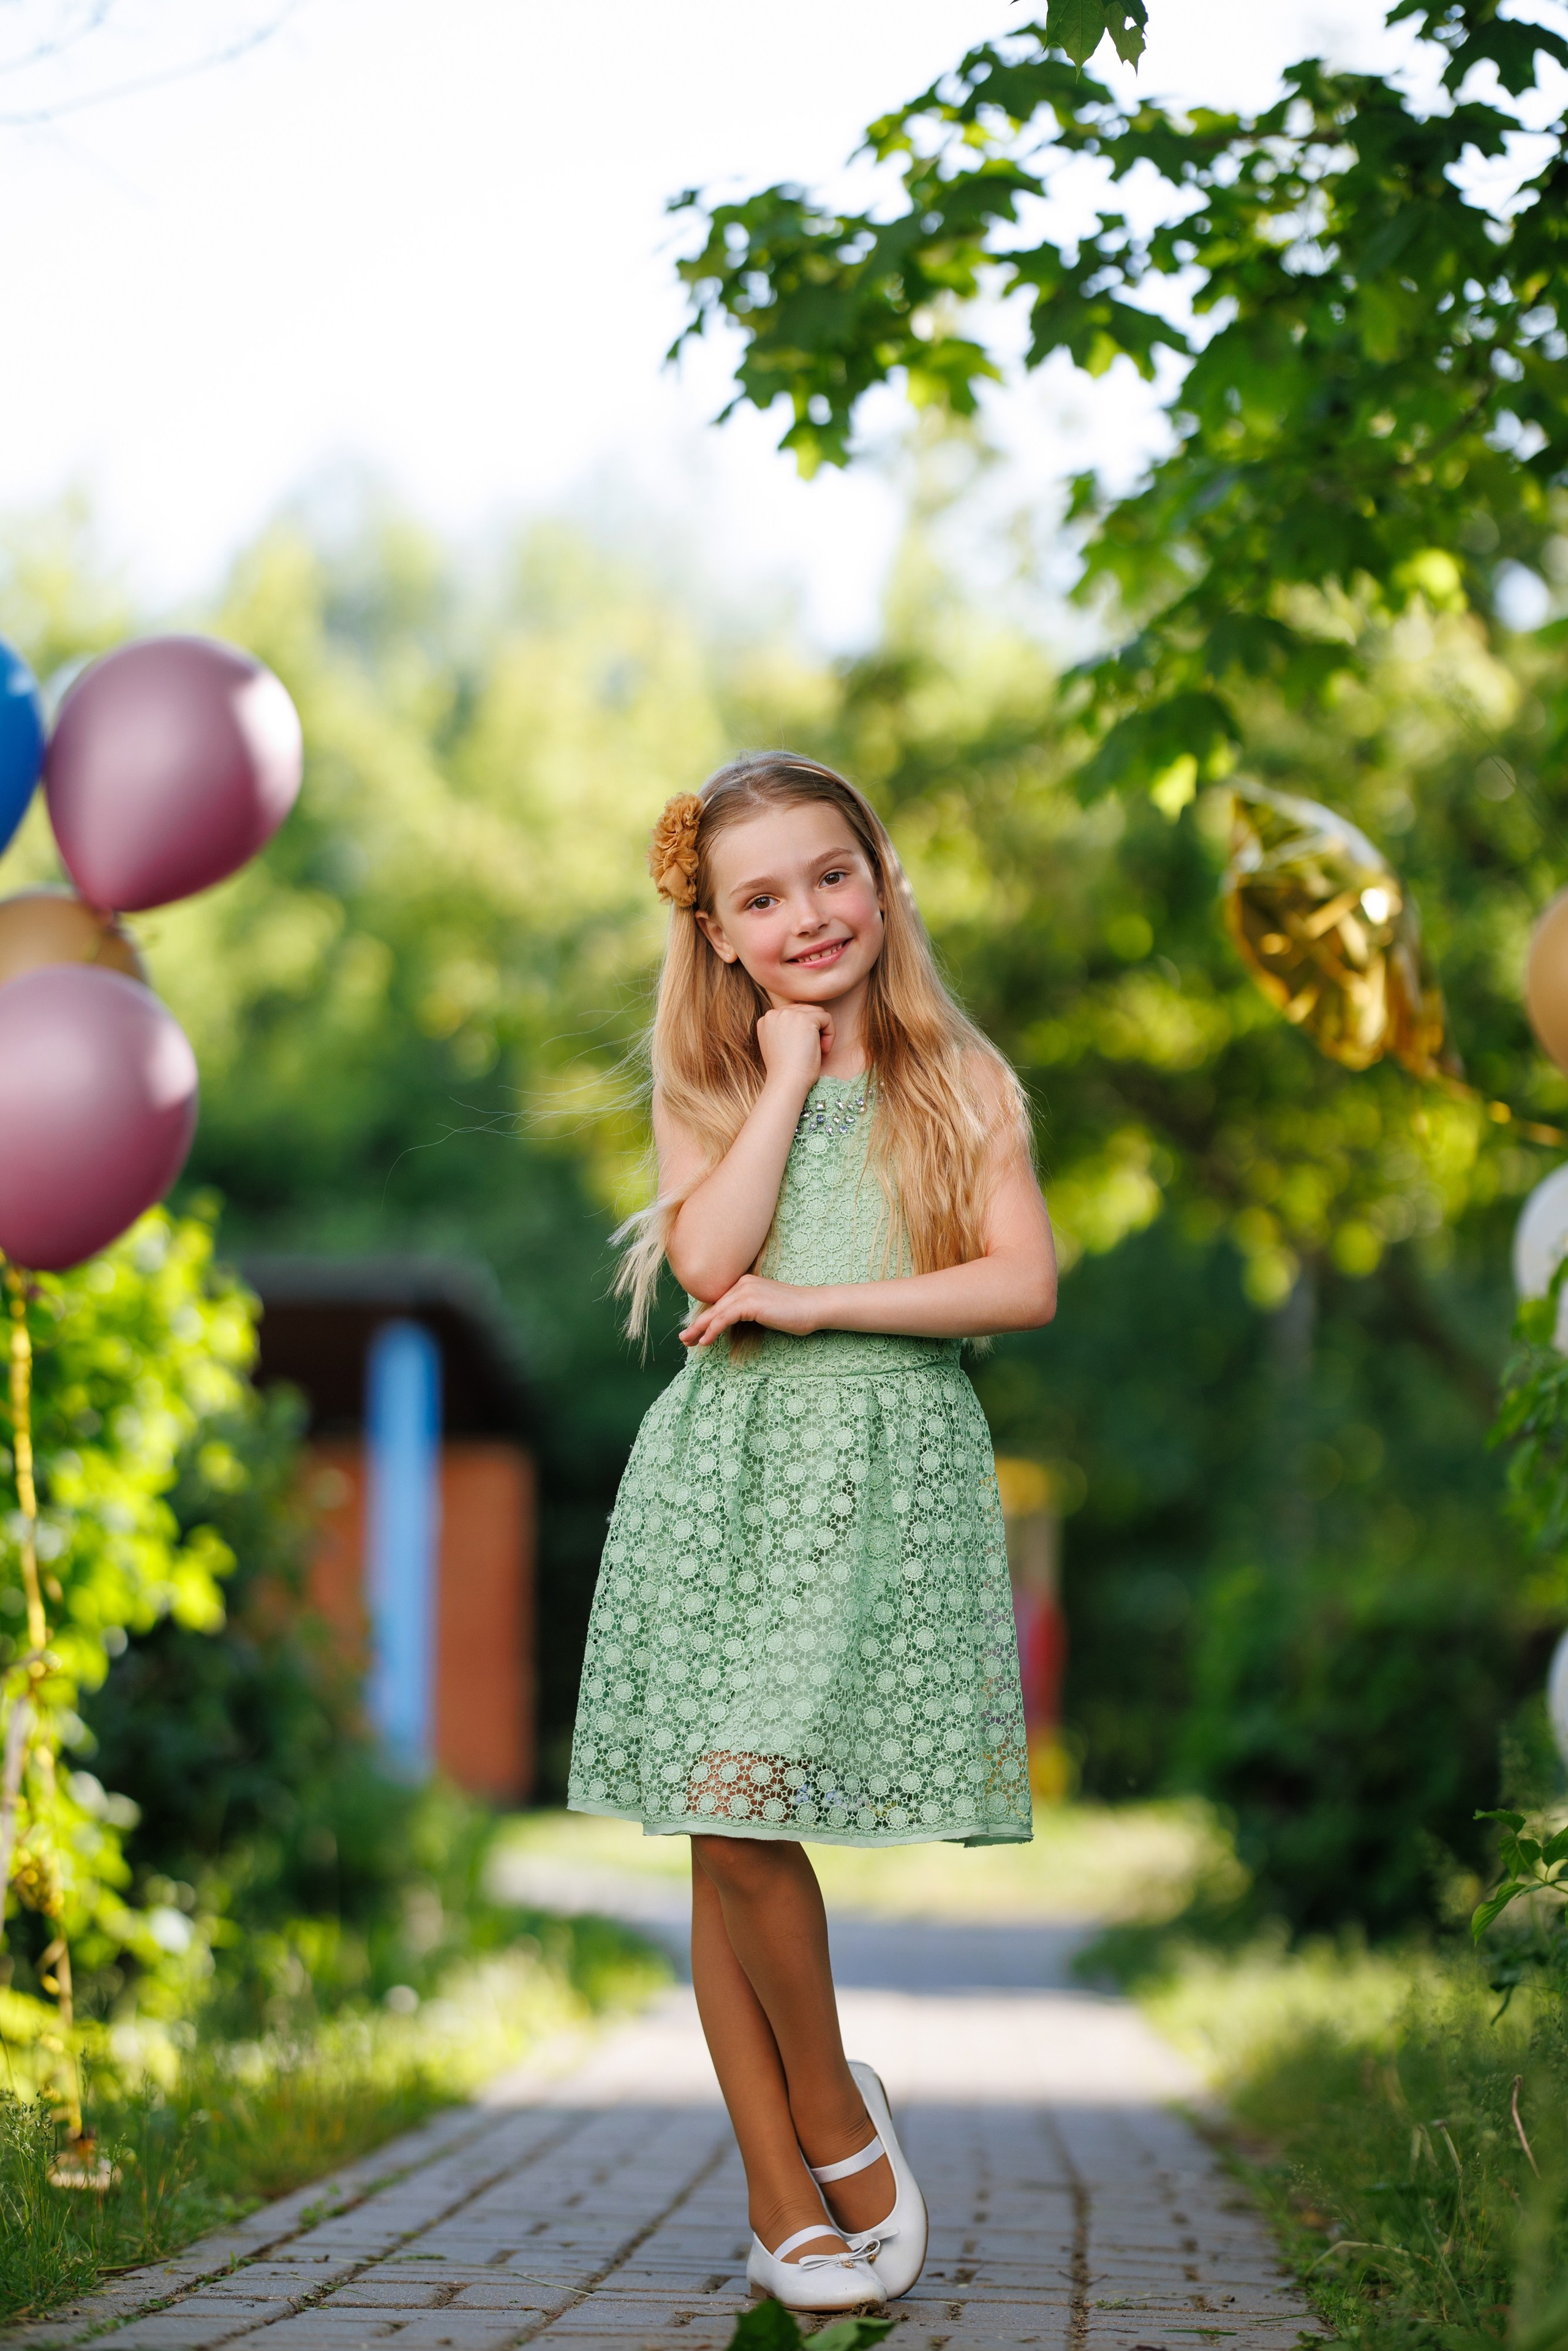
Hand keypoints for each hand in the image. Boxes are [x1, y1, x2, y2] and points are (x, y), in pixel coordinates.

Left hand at [680, 1276, 823, 1347]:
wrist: (813, 1307)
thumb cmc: (794, 1312)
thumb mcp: (765, 1310)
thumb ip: (748, 1312)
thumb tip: (732, 1324)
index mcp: (745, 1283)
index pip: (720, 1303)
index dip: (705, 1318)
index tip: (694, 1332)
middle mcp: (743, 1283)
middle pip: (714, 1307)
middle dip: (697, 1324)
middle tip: (683, 1338)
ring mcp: (746, 1291)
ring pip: (715, 1313)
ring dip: (699, 1329)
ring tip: (688, 1342)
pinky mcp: (750, 1303)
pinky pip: (724, 1318)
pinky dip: (712, 1330)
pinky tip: (705, 1341)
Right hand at [756, 1004, 831, 1095]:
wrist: (787, 1082)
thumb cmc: (787, 1071)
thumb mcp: (779, 1045)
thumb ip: (785, 1029)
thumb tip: (807, 1021)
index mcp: (766, 1020)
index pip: (793, 1013)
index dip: (804, 1030)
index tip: (803, 1049)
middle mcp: (774, 1013)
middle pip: (806, 1010)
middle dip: (814, 1030)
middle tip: (813, 1052)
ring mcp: (789, 1014)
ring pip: (817, 1013)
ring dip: (823, 1032)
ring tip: (819, 1051)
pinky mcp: (805, 1019)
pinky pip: (827, 1018)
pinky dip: (830, 1035)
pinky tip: (824, 1050)